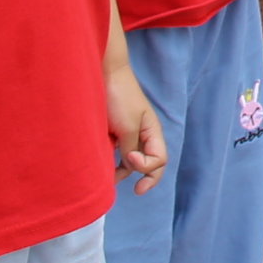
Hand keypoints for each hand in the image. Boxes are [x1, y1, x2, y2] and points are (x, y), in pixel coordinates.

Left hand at [107, 62, 167, 192]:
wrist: (103, 73)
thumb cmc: (119, 96)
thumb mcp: (128, 127)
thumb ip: (132, 149)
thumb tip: (131, 165)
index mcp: (153, 132)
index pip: (159, 160)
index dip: (146, 167)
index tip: (128, 158)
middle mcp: (143, 134)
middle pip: (151, 163)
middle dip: (145, 177)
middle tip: (136, 190)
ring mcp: (129, 132)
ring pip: (132, 159)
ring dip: (125, 171)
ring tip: (111, 180)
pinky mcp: (115, 130)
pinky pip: (119, 151)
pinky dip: (113, 161)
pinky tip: (104, 165)